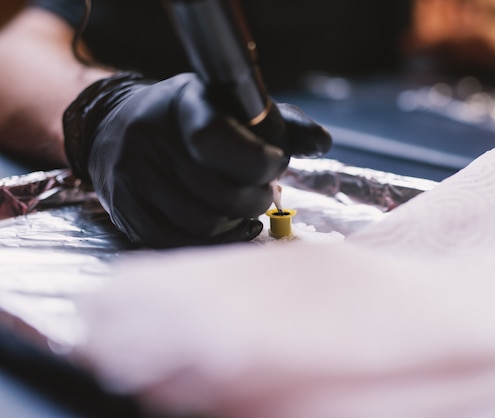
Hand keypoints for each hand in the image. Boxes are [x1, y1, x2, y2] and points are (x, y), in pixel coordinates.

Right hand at [63, 72, 330, 247]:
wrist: (117, 126)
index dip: (259, 162)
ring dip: (236, 222)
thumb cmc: (190, 118)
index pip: (218, 142)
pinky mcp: (126, 212)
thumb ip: (280, 122)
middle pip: (219, 195)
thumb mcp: (230, 104)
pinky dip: (214, 242)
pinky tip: (228, 227)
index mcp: (183, 107)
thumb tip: (323, 143)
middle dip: (256, 199)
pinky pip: (178, 243)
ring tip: (243, 207)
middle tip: (264, 191)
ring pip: (203, 225)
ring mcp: (133, 180)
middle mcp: (150, 141)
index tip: (276, 164)